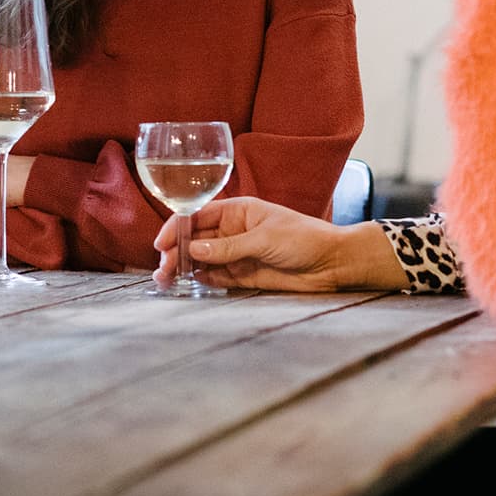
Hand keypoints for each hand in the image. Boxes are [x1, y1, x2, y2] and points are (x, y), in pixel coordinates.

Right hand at [154, 196, 405, 292]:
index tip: (161, 243)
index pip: (198, 215)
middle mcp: (234, 231)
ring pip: (203, 260)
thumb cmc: (305, 239)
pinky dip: (203, 280)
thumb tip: (194, 251)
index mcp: (238, 211)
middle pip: (196, 240)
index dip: (177, 227)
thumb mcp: (264, 239)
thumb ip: (228, 247)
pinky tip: (190, 284)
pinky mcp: (245, 276)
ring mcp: (238, 254)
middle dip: (176, 252)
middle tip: (162, 270)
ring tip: (167, 281)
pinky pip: (217, 277)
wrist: (334, 264)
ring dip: (185, 268)